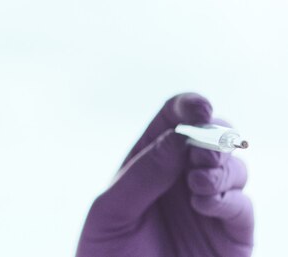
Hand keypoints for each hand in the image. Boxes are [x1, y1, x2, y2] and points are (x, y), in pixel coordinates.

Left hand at [77, 93, 253, 256]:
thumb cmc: (105, 255)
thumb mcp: (112, 211)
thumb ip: (143, 173)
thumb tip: (180, 136)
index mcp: (149, 164)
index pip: (174, 120)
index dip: (190, 106)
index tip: (201, 108)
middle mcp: (181, 179)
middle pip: (213, 137)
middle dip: (214, 135)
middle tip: (201, 151)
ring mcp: (208, 206)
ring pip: (235, 167)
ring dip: (221, 167)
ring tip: (197, 183)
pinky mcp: (230, 236)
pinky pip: (242, 205)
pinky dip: (229, 198)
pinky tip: (204, 205)